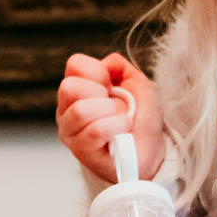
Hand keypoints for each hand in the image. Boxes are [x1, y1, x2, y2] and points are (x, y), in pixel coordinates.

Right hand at [57, 53, 164, 181]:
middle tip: (113, 106)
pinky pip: (93, 131)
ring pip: (80, 111)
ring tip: (120, 119)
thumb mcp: (137, 84)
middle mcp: (67, 108)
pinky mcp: (80, 150)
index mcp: (77, 88)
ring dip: (109, 112)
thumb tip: (106, 63)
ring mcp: (70, 131)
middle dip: (99, 93)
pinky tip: (123, 129)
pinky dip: (115, 127)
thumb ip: (120, 67)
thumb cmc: (140, 119)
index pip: (74, 64)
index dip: (98, 71)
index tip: (111, 86)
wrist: (149, 152)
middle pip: (69, 87)